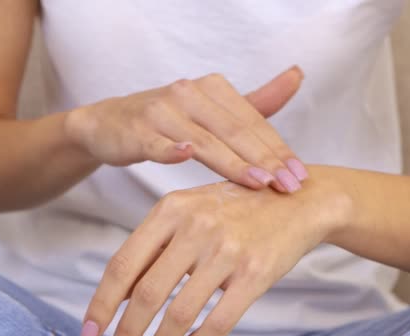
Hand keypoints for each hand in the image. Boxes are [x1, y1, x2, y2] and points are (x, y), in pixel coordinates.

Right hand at [64, 67, 307, 192]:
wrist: (108, 124)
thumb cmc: (168, 120)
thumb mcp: (212, 108)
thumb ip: (255, 101)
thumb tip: (297, 75)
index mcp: (213, 88)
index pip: (252, 121)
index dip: (278, 148)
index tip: (301, 177)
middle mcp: (189, 92)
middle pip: (233, 130)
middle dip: (265, 159)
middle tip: (290, 186)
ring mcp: (161, 110)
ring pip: (202, 139)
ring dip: (231, 161)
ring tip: (259, 182)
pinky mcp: (137, 130)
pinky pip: (156, 142)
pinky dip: (170, 148)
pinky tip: (185, 155)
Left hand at [81, 179, 352, 335]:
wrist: (297, 201)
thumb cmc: (237, 209)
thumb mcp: (191, 210)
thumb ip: (155, 244)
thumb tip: (120, 294)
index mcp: (171, 209)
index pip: (123, 264)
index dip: (101, 303)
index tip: (89, 331)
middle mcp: (195, 227)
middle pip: (146, 293)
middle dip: (125, 332)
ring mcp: (226, 250)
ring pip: (179, 314)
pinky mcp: (254, 273)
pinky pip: (217, 322)